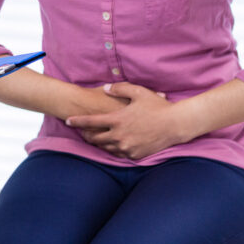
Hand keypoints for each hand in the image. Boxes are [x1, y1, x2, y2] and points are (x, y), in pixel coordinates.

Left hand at [65, 82, 190, 159]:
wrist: (175, 125)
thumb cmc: (157, 106)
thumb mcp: (138, 92)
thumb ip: (119, 89)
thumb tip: (105, 89)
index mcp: (118, 119)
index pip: (91, 122)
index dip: (77, 122)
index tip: (68, 121)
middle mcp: (119, 136)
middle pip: (95, 138)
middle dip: (86, 135)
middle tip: (81, 132)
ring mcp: (127, 147)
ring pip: (106, 147)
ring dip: (99, 143)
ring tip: (94, 139)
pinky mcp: (135, 155)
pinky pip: (119, 154)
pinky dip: (113, 149)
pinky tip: (112, 145)